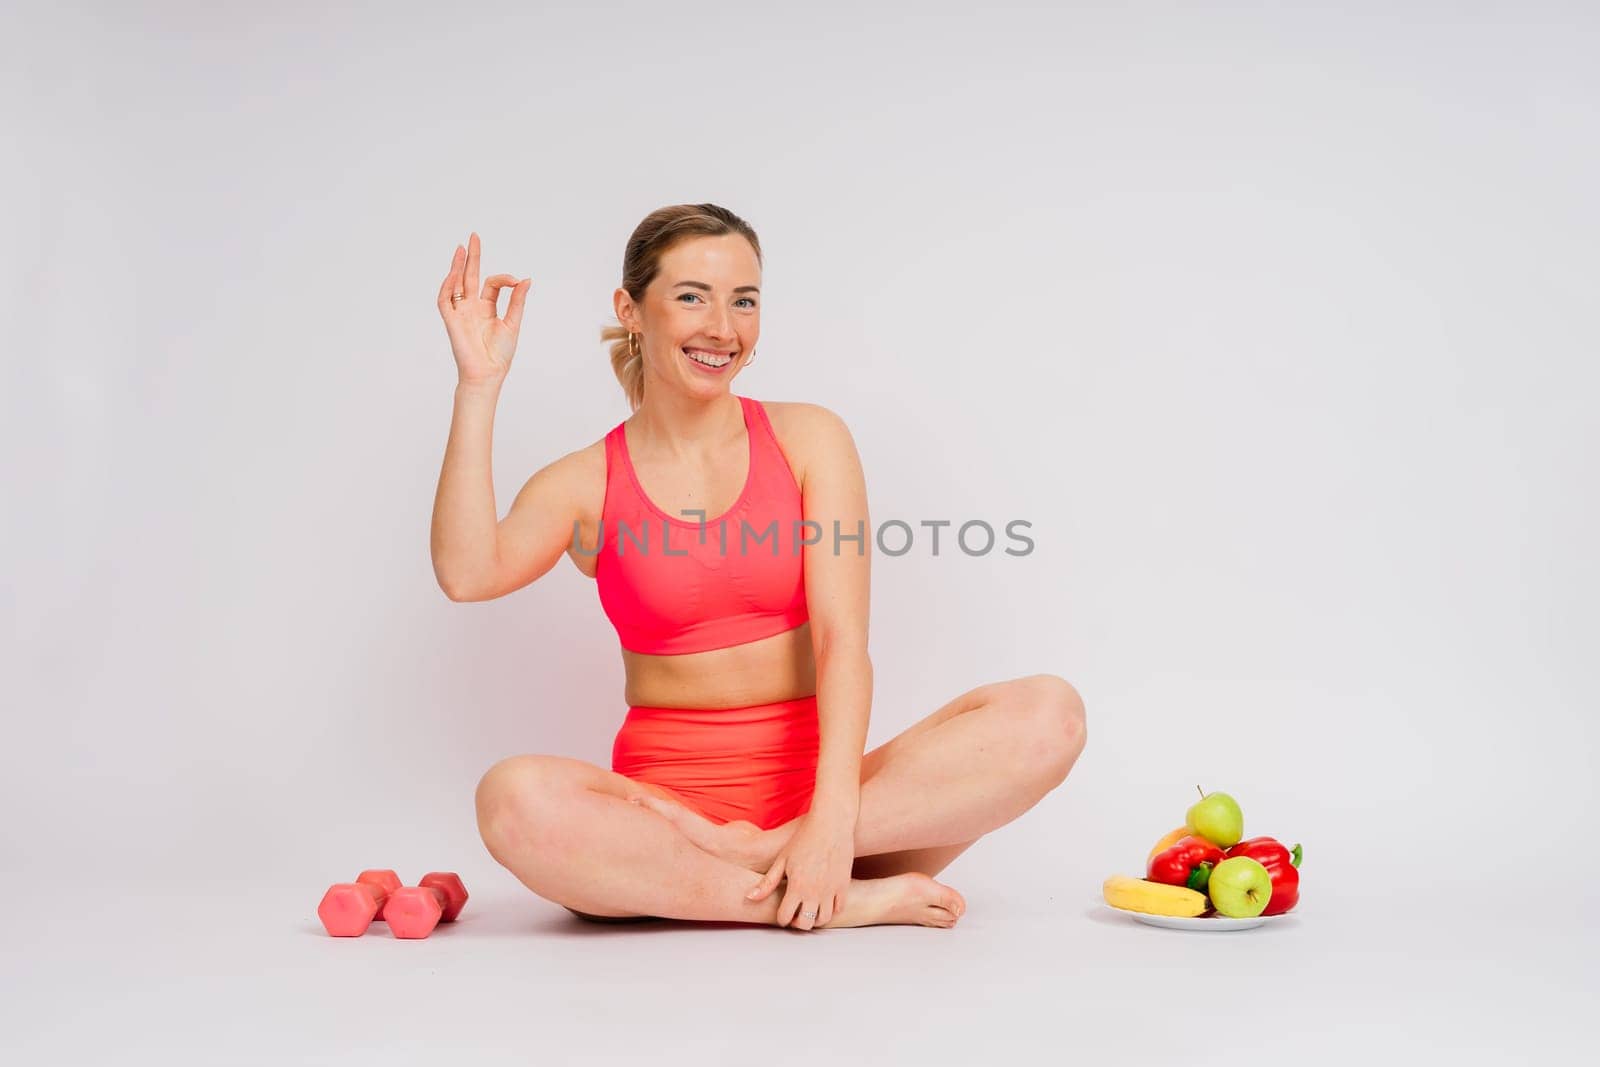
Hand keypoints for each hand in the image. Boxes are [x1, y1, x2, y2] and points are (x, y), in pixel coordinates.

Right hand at [436, 231, 531, 386]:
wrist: (487, 374)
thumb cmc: (499, 355)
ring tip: (462, 248)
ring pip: (455, 284)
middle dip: (472, 258)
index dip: (504, 278)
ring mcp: (460, 313)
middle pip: (469, 277)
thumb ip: (517, 300)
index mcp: (487, 309)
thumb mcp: (512, 323)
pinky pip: (445, 300)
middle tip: (473, 237)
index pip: (491, 284)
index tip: (517, 280)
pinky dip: (448, 286)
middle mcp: (472, 308)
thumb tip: (526, 279)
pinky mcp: (451, 321)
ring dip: (457, 266)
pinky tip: (455, 273)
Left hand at [745, 809, 855, 930]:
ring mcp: (831, 890)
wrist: (831, 824)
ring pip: (824, 919)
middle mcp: (815, 892)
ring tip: (809, 908)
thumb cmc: (804, 839)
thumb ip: (767, 882)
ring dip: (814, 919)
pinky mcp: (844, 885)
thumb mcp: (782, 859)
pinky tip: (823, 901)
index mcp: (797, 887)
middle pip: (805, 924)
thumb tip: (750, 898)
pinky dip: (831, 910)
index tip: (782, 912)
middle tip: (795, 913)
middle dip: (797, 923)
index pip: (785, 918)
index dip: (781, 918)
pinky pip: (839, 909)